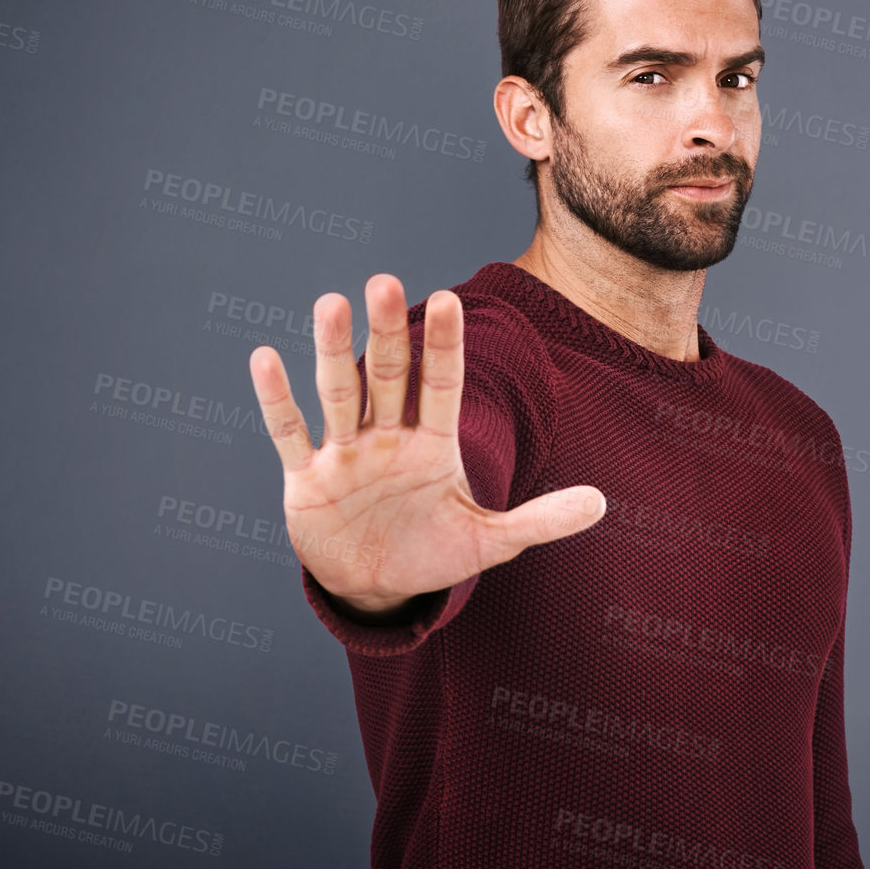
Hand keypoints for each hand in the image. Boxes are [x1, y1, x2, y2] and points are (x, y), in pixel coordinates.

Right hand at [248, 274, 604, 619]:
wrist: (378, 586)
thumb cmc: (433, 552)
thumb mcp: (491, 541)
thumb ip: (542, 519)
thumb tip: (603, 503)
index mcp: (433, 445)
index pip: (441, 386)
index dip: (445, 346)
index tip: (449, 298)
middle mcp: (389, 438)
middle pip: (388, 377)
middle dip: (388, 334)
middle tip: (386, 282)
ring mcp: (346, 455)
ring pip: (339, 394)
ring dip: (332, 352)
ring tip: (330, 303)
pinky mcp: (307, 481)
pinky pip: (290, 435)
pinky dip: (277, 401)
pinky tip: (265, 358)